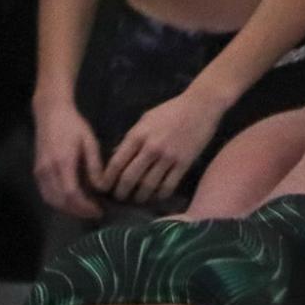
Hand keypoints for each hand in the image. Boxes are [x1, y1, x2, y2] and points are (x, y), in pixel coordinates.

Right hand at [32, 99, 104, 219]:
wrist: (50, 113)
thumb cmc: (73, 125)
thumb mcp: (90, 142)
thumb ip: (94, 167)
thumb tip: (101, 189)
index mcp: (63, 162)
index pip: (72, 194)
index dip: (85, 207)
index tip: (98, 210)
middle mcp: (48, 170)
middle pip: (61, 202)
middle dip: (78, 212)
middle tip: (94, 212)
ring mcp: (40, 172)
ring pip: (52, 201)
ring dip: (68, 210)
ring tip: (83, 209)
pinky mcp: (37, 172)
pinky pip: (47, 195)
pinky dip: (59, 203)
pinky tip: (71, 201)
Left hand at [100, 86, 226, 205]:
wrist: (200, 106)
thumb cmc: (171, 110)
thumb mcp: (146, 119)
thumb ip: (131, 138)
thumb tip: (116, 156)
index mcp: (138, 135)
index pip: (117, 162)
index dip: (107, 179)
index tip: (103, 188)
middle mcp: (151, 147)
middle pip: (130, 178)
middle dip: (121, 192)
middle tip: (119, 198)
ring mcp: (168, 157)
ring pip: (148, 186)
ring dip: (140, 196)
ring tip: (137, 199)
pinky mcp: (183, 164)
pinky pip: (168, 186)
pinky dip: (160, 195)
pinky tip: (156, 196)